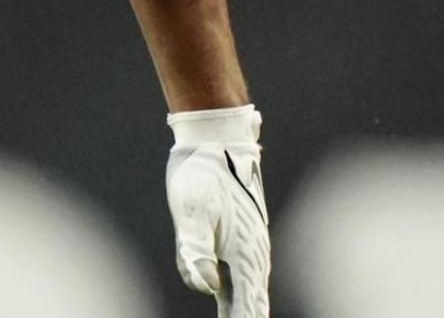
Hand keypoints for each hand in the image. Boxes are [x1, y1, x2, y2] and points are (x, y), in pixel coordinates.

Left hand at [166, 104, 270, 316]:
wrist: (213, 142)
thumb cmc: (202, 174)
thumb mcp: (191, 209)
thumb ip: (195, 249)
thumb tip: (209, 285)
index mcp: (245, 255)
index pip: (249, 308)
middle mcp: (251, 257)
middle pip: (251, 306)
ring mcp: (245, 251)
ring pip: (240, 293)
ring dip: (239, 309)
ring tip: (233, 305)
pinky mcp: (234, 243)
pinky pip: (227, 276)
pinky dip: (225, 290)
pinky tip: (214, 282)